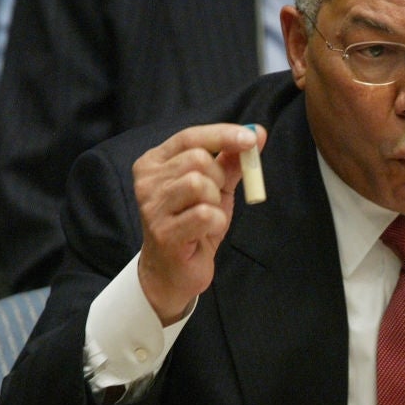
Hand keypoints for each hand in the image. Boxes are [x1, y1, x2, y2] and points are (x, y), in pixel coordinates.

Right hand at [133, 123, 264, 323]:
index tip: (252, 138)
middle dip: (218, 177)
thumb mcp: (216, 187)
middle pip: (197, 159)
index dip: (223, 134)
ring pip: (199, 184)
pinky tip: (206, 232)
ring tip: (206, 216)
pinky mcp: (163, 232)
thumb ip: (232, 160)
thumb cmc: (194, 224)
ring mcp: (151, 207)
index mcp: (155, 162)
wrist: (175, 272)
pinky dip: (217, 222)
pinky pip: (205, 214)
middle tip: (214, 198)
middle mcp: (147, 181)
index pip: (190, 137)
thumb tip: (257, 132)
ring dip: (215, 201)